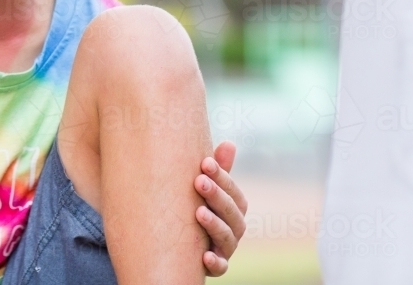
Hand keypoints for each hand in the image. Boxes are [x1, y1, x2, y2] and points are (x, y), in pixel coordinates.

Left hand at [194, 141, 247, 276]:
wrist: (178, 244)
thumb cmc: (195, 206)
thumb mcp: (204, 188)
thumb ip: (217, 170)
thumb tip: (229, 143)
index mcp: (233, 209)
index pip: (234, 192)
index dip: (222, 177)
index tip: (205, 162)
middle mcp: (233, 229)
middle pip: (232, 213)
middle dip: (217, 196)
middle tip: (199, 181)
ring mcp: (225, 249)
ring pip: (228, 238)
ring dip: (214, 225)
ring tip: (199, 212)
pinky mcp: (215, 267)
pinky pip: (220, 267)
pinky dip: (215, 262)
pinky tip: (204, 255)